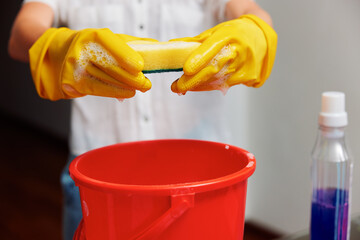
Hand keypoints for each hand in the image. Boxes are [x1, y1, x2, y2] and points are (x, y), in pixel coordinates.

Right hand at [29, 28, 155, 99]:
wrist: (60, 53)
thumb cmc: (94, 47)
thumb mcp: (111, 40)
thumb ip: (133, 45)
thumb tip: (157, 47)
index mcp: (94, 36)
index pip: (112, 45)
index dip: (126, 57)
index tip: (141, 67)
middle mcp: (82, 49)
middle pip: (111, 66)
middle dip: (132, 78)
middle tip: (147, 84)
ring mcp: (76, 67)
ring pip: (106, 80)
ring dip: (126, 87)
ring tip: (140, 89)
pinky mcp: (72, 82)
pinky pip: (97, 89)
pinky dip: (114, 92)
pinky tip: (127, 94)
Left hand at [170, 14, 276, 93]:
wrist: (260, 36)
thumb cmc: (234, 33)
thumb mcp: (216, 32)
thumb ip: (196, 41)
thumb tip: (173, 45)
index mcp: (229, 35)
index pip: (212, 49)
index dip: (199, 60)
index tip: (185, 70)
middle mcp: (238, 51)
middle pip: (212, 69)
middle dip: (192, 80)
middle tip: (176, 87)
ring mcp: (244, 66)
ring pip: (216, 81)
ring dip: (198, 86)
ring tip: (182, 88)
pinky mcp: (248, 77)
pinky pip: (224, 85)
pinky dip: (209, 86)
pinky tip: (199, 86)